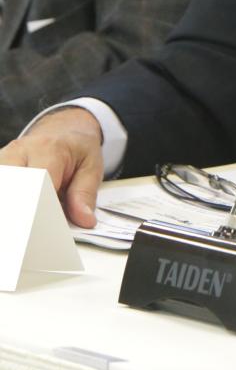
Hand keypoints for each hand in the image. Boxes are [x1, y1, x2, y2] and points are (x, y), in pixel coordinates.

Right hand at [0, 108, 103, 227]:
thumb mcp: (91, 166)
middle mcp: (20, 151)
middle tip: (35, 240)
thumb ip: (85, 193)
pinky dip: (11, 205)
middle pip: (14, 188)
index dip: (40, 211)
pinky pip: (2, 182)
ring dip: (15, 210)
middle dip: (24, 215)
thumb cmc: (77, 149)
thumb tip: (84, 220)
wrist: (63, 129)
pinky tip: (26, 218)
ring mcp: (3, 158)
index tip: (44, 234)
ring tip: (31, 232)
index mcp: (48, 149)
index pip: (38, 184)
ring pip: (5, 186)